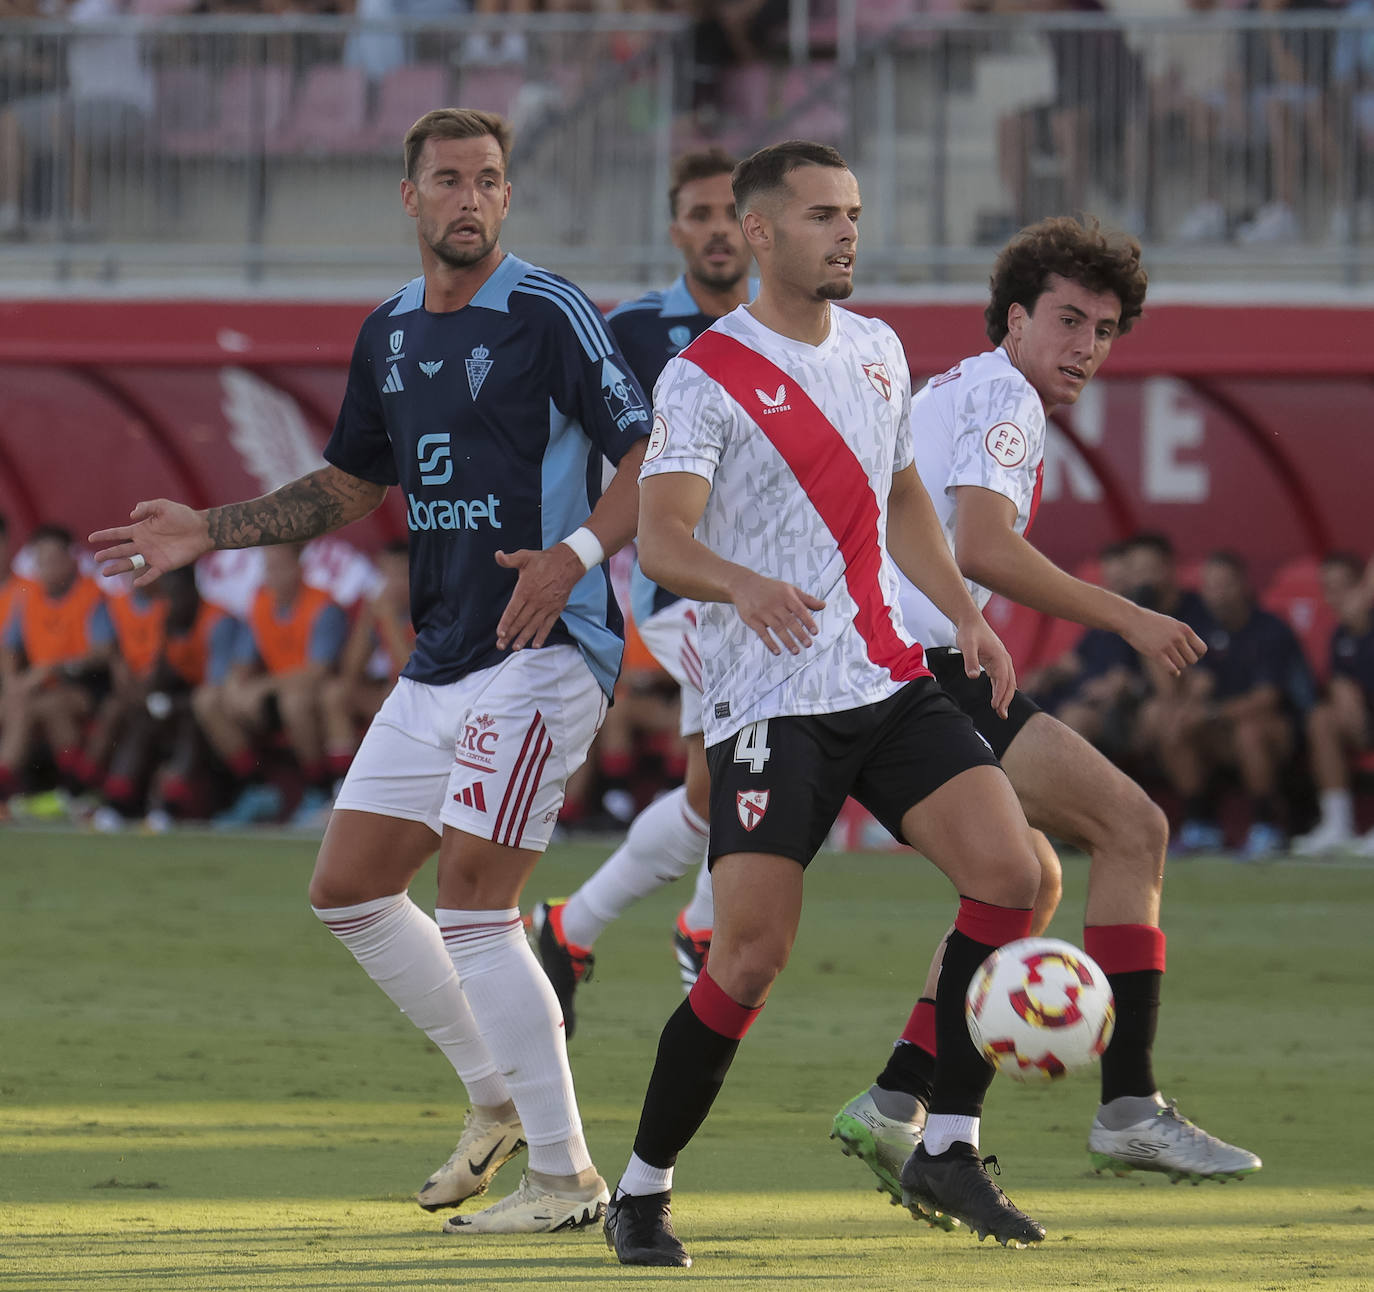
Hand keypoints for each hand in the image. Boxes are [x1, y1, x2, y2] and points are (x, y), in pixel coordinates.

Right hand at [89, 499, 213, 587]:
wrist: (201, 529)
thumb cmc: (183, 516)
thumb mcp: (162, 506)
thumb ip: (146, 507)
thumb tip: (131, 516)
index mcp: (140, 530)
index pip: (118, 533)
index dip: (104, 535)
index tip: (91, 538)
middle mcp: (144, 544)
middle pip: (121, 551)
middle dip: (108, 554)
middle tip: (96, 559)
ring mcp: (153, 555)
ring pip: (131, 564)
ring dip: (118, 568)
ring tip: (105, 573)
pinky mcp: (164, 565)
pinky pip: (151, 574)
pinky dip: (144, 579)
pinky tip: (136, 584)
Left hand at [494, 544, 585, 650]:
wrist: (567, 563)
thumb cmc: (543, 560)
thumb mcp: (524, 557)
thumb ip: (509, 559)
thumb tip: (497, 555)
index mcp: (525, 590)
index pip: (512, 611)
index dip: (505, 623)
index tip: (499, 634)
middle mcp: (535, 601)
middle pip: (520, 622)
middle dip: (510, 635)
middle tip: (501, 646)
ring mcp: (546, 607)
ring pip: (533, 626)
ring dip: (523, 638)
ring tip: (515, 648)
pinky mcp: (556, 609)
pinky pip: (548, 625)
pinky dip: (542, 635)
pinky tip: (536, 645)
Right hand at [729, 570, 824, 656]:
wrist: (744, 585)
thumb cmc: (770, 588)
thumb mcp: (789, 589)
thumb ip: (807, 599)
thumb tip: (823, 605)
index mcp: (786, 596)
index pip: (799, 610)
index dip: (808, 621)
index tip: (815, 632)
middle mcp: (775, 604)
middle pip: (789, 621)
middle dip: (799, 634)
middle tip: (808, 644)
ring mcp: (763, 612)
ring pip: (777, 629)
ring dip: (787, 641)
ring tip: (796, 651)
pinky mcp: (752, 620)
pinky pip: (762, 634)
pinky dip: (770, 643)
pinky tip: (778, 651)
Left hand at [953, 615, 1015, 718]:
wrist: (971, 622)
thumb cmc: (969, 633)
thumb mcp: (966, 646)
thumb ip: (970, 661)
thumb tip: (974, 677)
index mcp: (999, 656)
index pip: (1003, 679)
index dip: (1000, 694)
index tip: (995, 706)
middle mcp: (1004, 659)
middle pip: (1009, 683)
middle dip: (1006, 700)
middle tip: (1001, 715)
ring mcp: (1002, 661)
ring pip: (1008, 682)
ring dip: (1006, 697)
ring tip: (1001, 712)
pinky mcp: (997, 662)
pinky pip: (1002, 679)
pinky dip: (1001, 690)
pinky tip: (999, 699)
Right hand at [1123, 607, 1205, 674]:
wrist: (1131, 619)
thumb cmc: (1150, 622)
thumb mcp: (1171, 624)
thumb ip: (1182, 635)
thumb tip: (1193, 653)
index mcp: (1184, 629)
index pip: (1202, 649)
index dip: (1197, 654)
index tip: (1187, 654)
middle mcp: (1179, 637)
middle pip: (1192, 659)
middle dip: (1185, 661)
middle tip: (1175, 658)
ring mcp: (1168, 645)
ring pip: (1182, 665)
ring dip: (1176, 665)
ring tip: (1167, 659)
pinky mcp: (1156, 653)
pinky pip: (1172, 669)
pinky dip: (1173, 672)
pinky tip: (1170, 671)